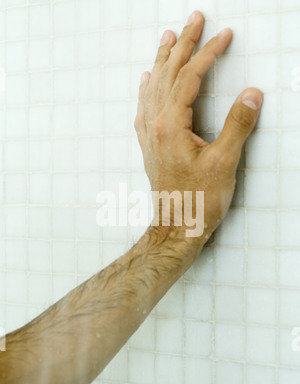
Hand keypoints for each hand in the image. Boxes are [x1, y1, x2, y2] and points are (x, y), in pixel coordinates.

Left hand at [134, 11, 262, 246]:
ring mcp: (150, 135)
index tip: (224, 35)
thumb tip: (252, 93)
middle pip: (168, 75)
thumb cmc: (198, 200)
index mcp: (171, 125)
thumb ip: (237, 125)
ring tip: (167, 38)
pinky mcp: (151, 146)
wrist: (176, 227)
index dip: (208, 53)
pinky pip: (144, 109)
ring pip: (154, 88)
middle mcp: (156, 125)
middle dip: (182, 45)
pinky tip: (146, 81)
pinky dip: (146, 90)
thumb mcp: (224, 163)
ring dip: (162, 60)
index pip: (189, 77)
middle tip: (193, 19)